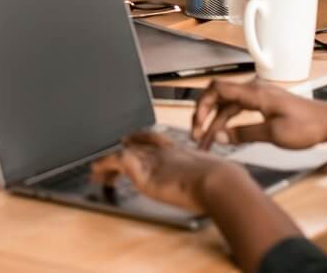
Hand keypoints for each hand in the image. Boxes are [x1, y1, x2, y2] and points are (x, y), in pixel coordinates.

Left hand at [89, 130, 244, 214]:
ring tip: (97, 170)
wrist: (221, 184)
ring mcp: (153, 161)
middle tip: (108, 156)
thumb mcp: (217, 178)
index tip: (130, 141)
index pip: (154, 140)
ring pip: (123, 153)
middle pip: (136, 145)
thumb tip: (229, 186)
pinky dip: (104, 165)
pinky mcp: (144, 171)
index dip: (141, 140)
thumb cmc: (225, 184)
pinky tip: (97, 172)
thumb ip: (213, 178)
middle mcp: (165, 152)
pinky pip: (118, 161)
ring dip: (108, 161)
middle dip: (123, 149)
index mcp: (181, 152)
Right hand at [192, 77, 326, 150]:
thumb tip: (218, 135)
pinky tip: (223, 135)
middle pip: (218, 97)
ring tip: (207, 142)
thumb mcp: (274, 134)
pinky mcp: (263, 104)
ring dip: (214, 122)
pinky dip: (227, 121)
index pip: (217, 90)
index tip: (196, 124)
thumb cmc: (307, 127)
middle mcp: (253, 90)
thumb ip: (244, 134)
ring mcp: (258, 96)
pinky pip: (237, 109)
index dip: (201, 105)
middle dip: (204, 116)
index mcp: (255, 94)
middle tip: (197, 136)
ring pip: (227, 106)